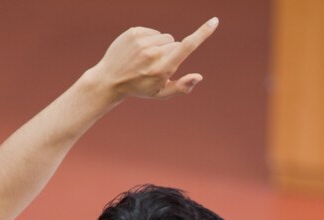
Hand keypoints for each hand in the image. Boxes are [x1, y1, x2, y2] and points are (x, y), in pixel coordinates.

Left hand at [89, 18, 217, 100]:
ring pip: (165, 37)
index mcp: (161, 69)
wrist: (109, 80)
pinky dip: (150, 40)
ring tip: (146, 59)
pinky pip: (153, 32)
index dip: (202, 33)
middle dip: (172, 53)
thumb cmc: (139, 88)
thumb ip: (182, 87)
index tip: (214, 21)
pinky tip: (138, 52)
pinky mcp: (133, 32)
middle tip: (155, 66)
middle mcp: (152, 53)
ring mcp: (141, 42)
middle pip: (176, 44)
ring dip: (161, 46)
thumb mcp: (160, 93)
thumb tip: (199, 76)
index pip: (186, 46)